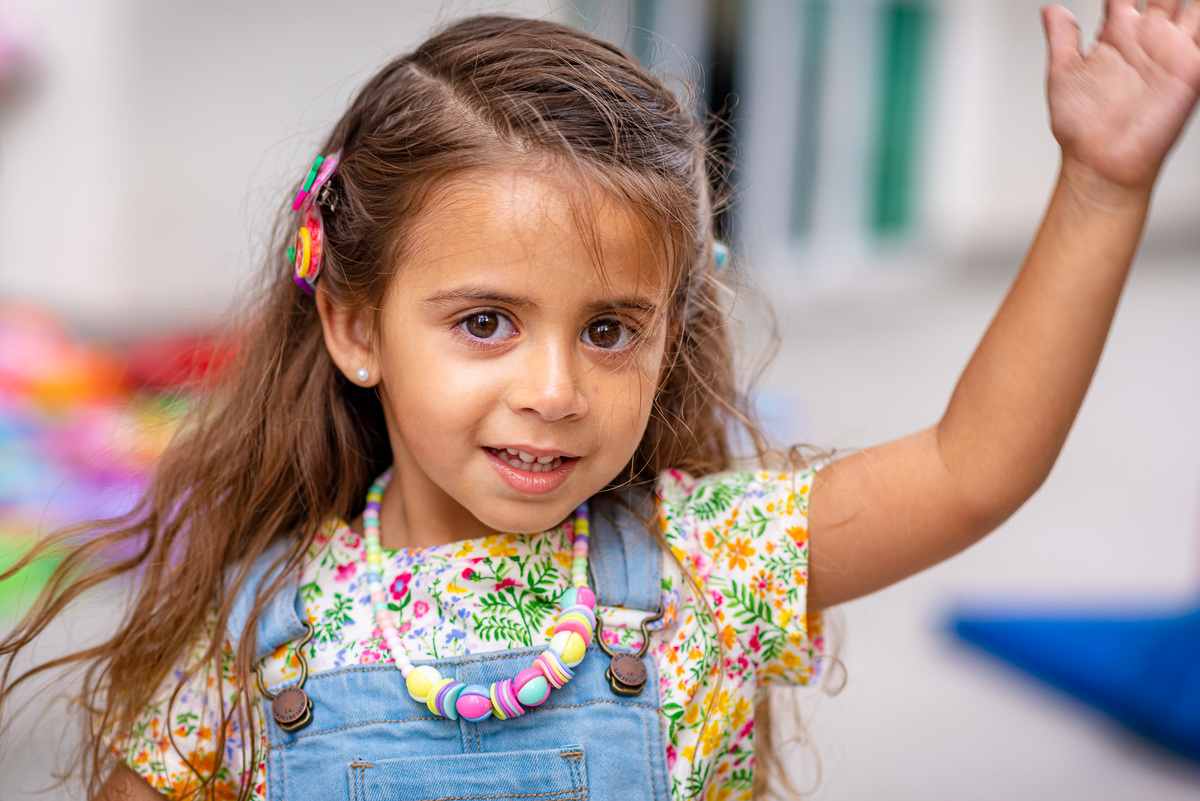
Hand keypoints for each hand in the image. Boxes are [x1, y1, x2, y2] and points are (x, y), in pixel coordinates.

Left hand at [1044, 0, 1199, 191]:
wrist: (1101, 162)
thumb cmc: (1080, 128)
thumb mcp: (1063, 74)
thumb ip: (1062, 38)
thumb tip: (1051, 9)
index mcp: (1117, 35)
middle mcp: (1146, 39)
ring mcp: (1171, 51)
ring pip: (1194, 7)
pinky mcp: (1191, 69)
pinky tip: (1197, 14)